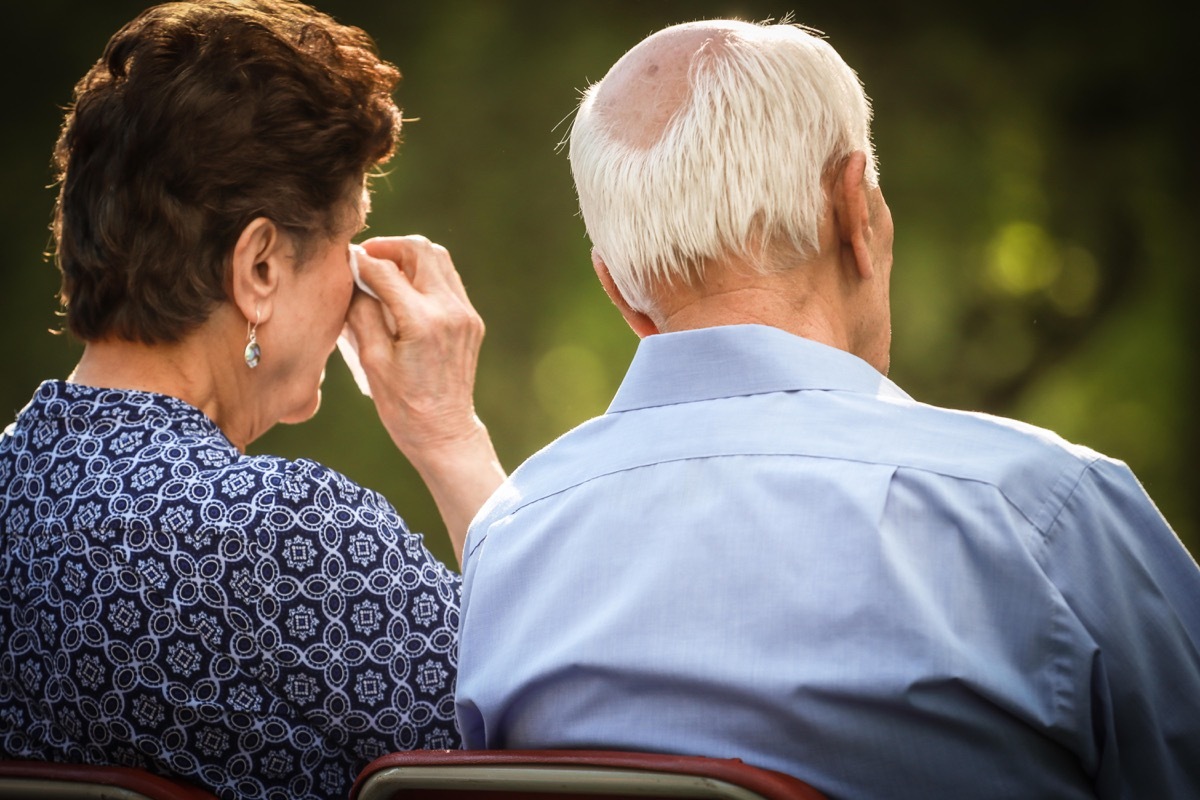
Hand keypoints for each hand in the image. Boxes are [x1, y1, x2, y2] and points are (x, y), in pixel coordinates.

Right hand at [346, 235, 504, 562]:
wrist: (444, 433)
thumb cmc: (401, 405)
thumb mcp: (371, 361)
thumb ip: (361, 312)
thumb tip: (354, 276)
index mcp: (421, 322)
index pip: (385, 271)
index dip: (360, 260)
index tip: (342, 258)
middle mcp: (450, 311)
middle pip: (421, 250)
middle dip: (389, 247)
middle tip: (365, 258)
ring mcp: (466, 314)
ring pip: (439, 259)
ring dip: (409, 257)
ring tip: (383, 269)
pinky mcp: (472, 321)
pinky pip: (449, 280)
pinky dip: (425, 274)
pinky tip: (404, 289)